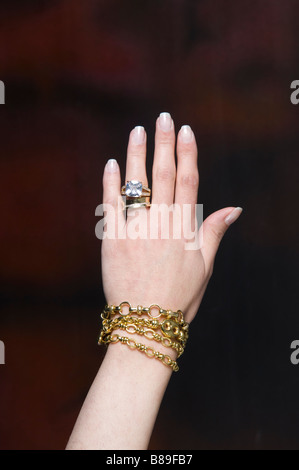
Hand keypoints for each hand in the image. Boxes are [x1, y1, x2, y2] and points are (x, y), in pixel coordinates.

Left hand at [101, 113, 241, 323]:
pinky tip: (112, 163)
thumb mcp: (204, 267)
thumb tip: (234, 208)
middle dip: (164, 144)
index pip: (188, 182)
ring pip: (136, 185)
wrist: (145, 322)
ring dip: (136, 154)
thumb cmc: (179, 296)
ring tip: (138, 130)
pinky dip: (111, 183)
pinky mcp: (113, 239)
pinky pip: (111, 205)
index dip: (187, 154)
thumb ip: (214, 232)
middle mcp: (160, 224)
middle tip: (164, 117)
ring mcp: (135, 230)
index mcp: (184, 229)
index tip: (186, 132)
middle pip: (163, 176)